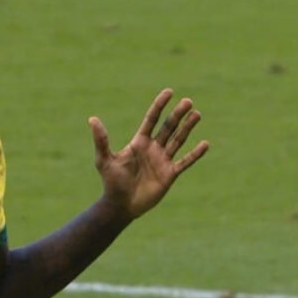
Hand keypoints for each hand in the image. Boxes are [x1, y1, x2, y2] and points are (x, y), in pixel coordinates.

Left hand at [89, 89, 208, 219]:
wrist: (121, 205)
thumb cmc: (111, 182)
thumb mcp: (104, 159)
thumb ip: (101, 140)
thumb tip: (92, 119)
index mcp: (139, 142)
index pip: (151, 119)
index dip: (159, 105)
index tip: (169, 92)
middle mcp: (153, 149)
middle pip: (168, 127)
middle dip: (177, 114)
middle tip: (187, 101)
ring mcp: (162, 161)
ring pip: (178, 140)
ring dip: (187, 128)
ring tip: (197, 114)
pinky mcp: (170, 174)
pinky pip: (185, 162)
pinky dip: (195, 154)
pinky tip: (205, 143)